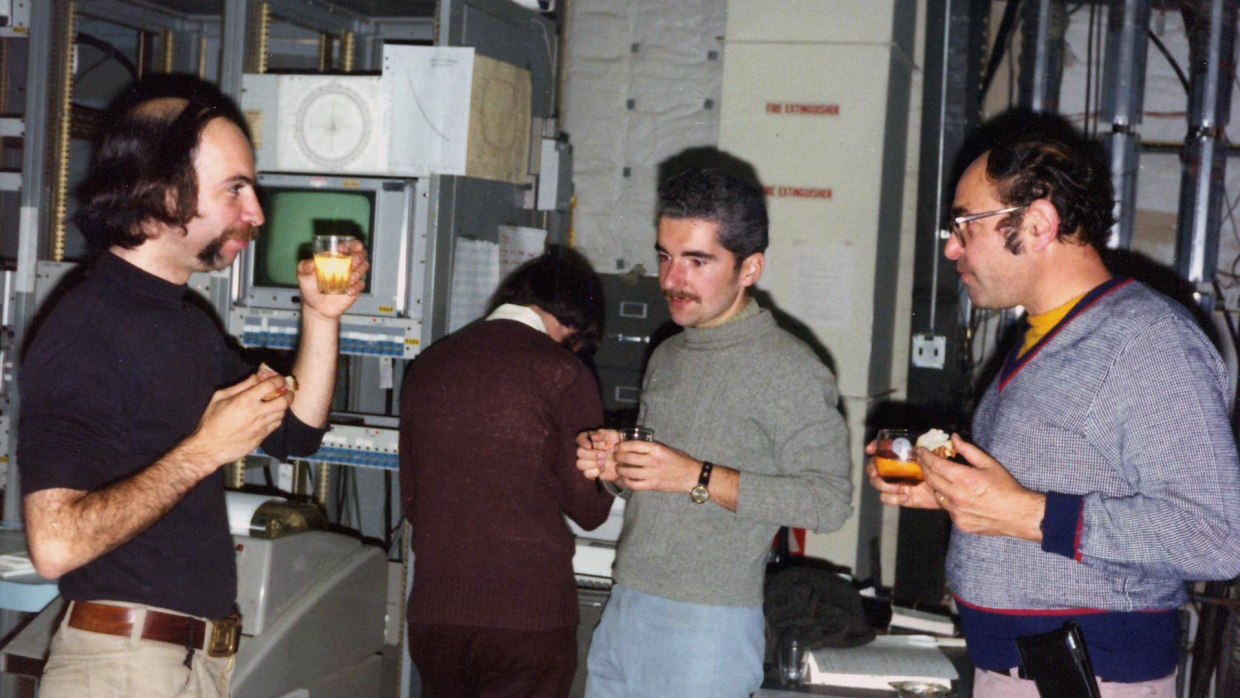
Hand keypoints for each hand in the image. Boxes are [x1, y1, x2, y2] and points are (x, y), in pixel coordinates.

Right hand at [183, 373, 293, 471]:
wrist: (210, 447)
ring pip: (282, 413)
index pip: (271, 385)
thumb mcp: (220, 397)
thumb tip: (255, 376)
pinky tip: (271, 415)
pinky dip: (277, 417)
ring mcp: (261, 426)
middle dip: (288, 394)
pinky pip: (276, 425)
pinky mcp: (262, 437)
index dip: (279, 380)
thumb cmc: (212, 421)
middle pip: (283, 401)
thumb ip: (240, 386)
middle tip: (286, 391)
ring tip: (278, 402)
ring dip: (282, 406)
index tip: (280, 379)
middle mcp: (257, 413)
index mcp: (246, 400)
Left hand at [297, 239, 370, 319]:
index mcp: (336, 257)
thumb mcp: (302, 275)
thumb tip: (312, 263)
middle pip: (361, 255)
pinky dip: (357, 287)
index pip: (349, 246)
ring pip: (364, 267)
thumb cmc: (309, 287)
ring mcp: (352, 277)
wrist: (316, 307)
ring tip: (350, 279)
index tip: (353, 248)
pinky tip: (349, 291)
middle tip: (353, 263)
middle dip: (360, 256)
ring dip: (360, 271)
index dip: (353, 244)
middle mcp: (346, 265)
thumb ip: (304, 266)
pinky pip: (361, 285)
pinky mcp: (355, 289)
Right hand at [576, 429, 620, 481]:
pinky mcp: (590, 472)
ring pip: (579, 464)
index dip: (582, 442)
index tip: (590, 446)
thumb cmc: (617, 445)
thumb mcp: (613, 435)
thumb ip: (602, 433)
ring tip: (603, 463)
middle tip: (604, 455)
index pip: (580, 438)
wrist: (624, 459)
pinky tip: (602, 469)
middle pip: (579, 452)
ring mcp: (587, 462)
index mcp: (590, 439)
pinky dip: (594, 472)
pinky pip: (586, 473)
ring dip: (591, 463)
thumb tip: (593, 436)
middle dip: (591, 454)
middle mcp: (586, 450)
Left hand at [613, 439, 699, 492]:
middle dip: (618, 457)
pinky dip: (627, 482)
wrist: (692, 476)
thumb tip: (635, 446)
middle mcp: (653, 461)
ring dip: (620, 470)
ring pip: (628, 472)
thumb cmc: (680, 461)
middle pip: (628, 458)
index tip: (617, 447)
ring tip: (618, 468)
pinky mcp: (653, 485)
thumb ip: (652, 448)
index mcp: (657, 449)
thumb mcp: (667, 449)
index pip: (633, 445)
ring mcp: (652, 474)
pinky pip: (634, 484)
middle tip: (615, 457)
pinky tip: (626, 479)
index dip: (622, 445)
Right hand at [865, 439, 940, 508]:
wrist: (947, 492)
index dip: (875, 447)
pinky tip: (905, 497)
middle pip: (874, 467)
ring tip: (898, 488)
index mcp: (902, 456)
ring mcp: (895, 483)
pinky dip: (893, 499)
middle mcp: (895, 469)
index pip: (884, 448)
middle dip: (872, 469)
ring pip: (877, 483)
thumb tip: (919, 450)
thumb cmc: (940, 472)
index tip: (870, 450)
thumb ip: (926, 454)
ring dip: (883, 485)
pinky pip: (886, 498)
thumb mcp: (934, 459)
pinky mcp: (899, 497)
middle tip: (877, 473)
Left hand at [919, 434, 1045, 540]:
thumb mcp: (989, 464)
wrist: (1018, 515)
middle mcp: (957, 496)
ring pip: (936, 494)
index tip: (920, 451)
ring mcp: (957, 511)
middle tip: (922, 460)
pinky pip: (946, 508)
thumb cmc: (1006, 487)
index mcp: (964, 479)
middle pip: (931, 479)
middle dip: (924, 467)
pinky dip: (946, 499)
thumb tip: (954, 438)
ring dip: (934, 484)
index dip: (925, 456)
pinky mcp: (959, 522)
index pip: (935, 465)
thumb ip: (969, 450)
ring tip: (936, 476)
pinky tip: (952, 494)